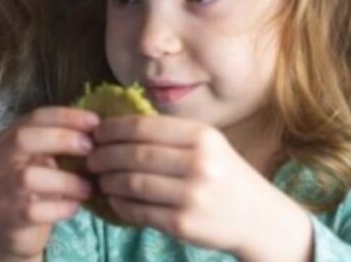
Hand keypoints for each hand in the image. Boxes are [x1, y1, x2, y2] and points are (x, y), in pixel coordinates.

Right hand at [0, 107, 98, 261]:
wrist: (13, 233)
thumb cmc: (35, 191)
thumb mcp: (42, 161)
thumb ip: (58, 144)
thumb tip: (97, 128)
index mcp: (5, 141)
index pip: (34, 117)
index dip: (65, 117)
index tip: (95, 121)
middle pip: (23, 139)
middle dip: (61, 139)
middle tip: (90, 148)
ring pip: (28, 177)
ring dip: (65, 180)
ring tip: (88, 188)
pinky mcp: (7, 218)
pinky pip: (33, 210)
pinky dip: (60, 208)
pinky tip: (75, 207)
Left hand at [89, 115, 311, 261]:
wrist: (259, 218)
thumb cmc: (223, 175)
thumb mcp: (207, 144)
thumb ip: (168, 135)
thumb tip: (114, 127)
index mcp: (201, 136)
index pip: (142, 127)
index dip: (112, 129)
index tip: (95, 133)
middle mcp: (198, 163)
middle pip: (133, 155)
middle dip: (104, 156)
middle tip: (91, 159)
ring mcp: (192, 195)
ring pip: (132, 184)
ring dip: (108, 181)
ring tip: (100, 179)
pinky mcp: (184, 224)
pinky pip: (139, 211)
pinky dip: (120, 205)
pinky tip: (115, 200)